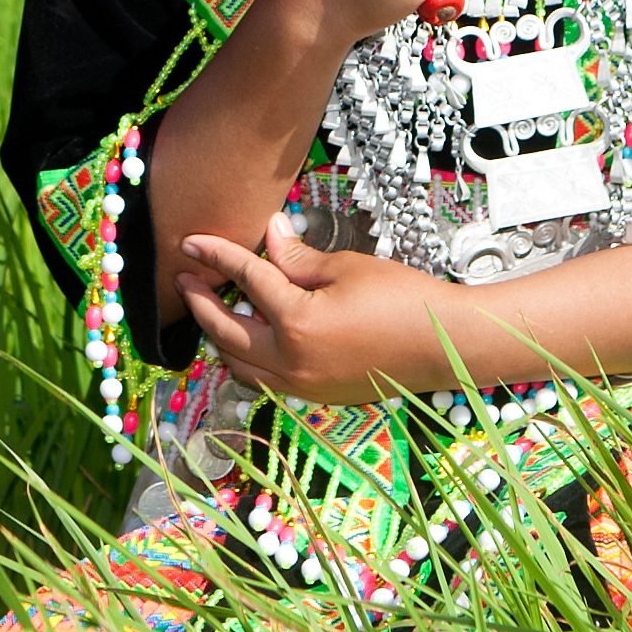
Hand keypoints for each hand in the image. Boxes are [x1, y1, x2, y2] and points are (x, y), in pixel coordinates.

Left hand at [178, 217, 450, 404]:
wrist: (444, 344)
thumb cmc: (401, 299)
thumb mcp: (345, 268)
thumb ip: (297, 258)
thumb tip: (269, 235)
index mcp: (296, 324)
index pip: (245, 280)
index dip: (216, 256)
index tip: (192, 242)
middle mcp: (290, 362)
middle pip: (226, 331)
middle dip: (202, 302)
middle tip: (187, 277)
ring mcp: (302, 386)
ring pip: (239, 364)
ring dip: (220, 335)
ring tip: (214, 307)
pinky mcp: (316, 397)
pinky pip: (264, 380)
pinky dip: (247, 357)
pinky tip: (251, 336)